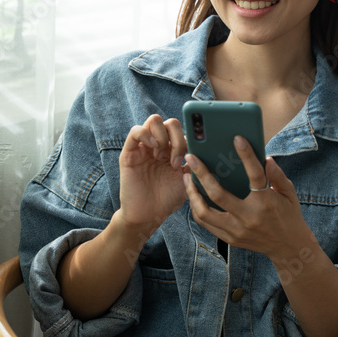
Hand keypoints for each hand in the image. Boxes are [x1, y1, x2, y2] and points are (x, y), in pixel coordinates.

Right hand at [118, 114, 187, 231]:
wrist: (148, 216)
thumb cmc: (168, 198)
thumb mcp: (188, 179)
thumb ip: (196, 164)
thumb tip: (208, 149)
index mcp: (173, 149)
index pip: (184, 129)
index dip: (190, 139)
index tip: (192, 157)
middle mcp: (159, 145)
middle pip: (170, 122)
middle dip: (177, 139)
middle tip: (175, 162)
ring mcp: (144, 147)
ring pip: (154, 120)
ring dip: (163, 137)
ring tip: (161, 158)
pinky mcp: (129, 153)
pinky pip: (135, 131)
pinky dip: (145, 134)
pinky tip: (153, 149)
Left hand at [183, 135, 312, 261]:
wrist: (289, 247)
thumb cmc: (289, 215)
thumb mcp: (289, 193)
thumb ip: (277, 175)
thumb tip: (265, 158)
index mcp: (266, 202)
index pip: (255, 174)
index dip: (247, 155)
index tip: (237, 139)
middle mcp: (249, 217)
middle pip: (218, 194)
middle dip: (201, 174)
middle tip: (191, 157)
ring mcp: (237, 230)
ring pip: (204, 212)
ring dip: (192, 193)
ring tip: (187, 177)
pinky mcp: (231, 239)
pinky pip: (206, 223)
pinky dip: (197, 208)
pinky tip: (194, 195)